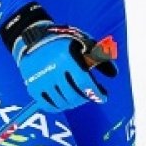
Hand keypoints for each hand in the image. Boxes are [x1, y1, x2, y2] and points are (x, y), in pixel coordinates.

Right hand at [0, 2, 117, 111]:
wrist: (36, 38)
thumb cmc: (65, 41)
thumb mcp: (84, 43)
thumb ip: (99, 58)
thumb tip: (114, 74)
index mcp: (66, 57)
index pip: (84, 83)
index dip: (96, 93)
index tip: (103, 98)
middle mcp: (53, 69)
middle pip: (73, 96)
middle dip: (86, 98)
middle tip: (90, 96)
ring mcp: (41, 80)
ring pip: (62, 103)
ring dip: (74, 103)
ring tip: (79, 97)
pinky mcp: (32, 87)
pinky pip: (48, 105)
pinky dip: (59, 107)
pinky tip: (66, 102)